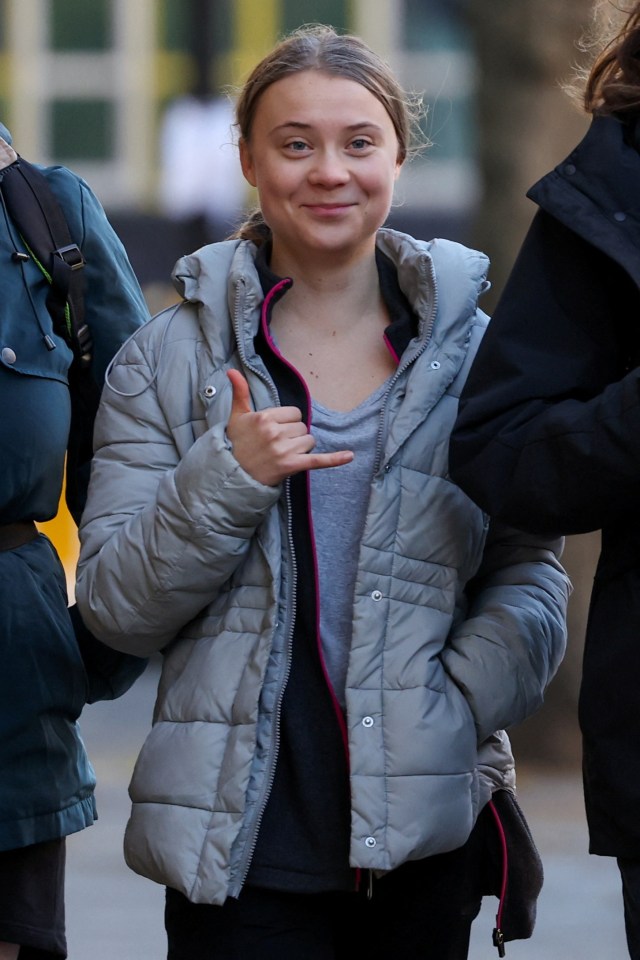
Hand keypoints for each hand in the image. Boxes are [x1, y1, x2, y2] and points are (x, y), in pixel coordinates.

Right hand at [226, 369, 353, 484]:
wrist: (233, 474)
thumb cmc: (237, 444)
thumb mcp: (237, 416)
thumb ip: (240, 392)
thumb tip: (232, 371)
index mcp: (265, 418)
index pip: (294, 413)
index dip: (287, 422)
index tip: (275, 430)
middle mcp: (276, 432)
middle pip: (302, 427)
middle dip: (293, 435)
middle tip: (276, 445)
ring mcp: (285, 450)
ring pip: (309, 441)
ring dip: (301, 448)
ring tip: (282, 454)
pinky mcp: (292, 466)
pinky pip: (318, 460)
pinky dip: (335, 459)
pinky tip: (350, 455)